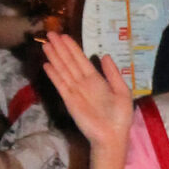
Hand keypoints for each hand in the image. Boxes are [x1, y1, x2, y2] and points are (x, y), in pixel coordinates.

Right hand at [42, 33, 133, 152]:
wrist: (112, 136)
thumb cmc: (120, 116)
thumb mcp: (122, 91)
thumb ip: (113, 73)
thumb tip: (105, 55)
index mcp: (97, 80)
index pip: (81, 60)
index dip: (72, 48)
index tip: (64, 36)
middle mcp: (84, 83)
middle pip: (69, 62)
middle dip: (60, 48)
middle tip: (49, 33)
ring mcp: (75, 91)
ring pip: (63, 70)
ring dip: (54, 57)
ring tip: (45, 44)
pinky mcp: (69, 100)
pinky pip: (60, 84)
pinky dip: (54, 75)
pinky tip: (47, 65)